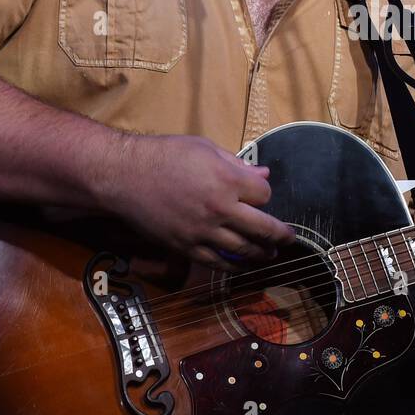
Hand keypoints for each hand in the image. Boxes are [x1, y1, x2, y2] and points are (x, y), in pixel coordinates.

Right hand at [110, 134, 297, 270]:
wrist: (124, 176)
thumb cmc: (164, 155)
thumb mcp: (205, 148)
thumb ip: (237, 164)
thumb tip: (263, 174)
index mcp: (228, 180)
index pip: (264, 194)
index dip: (264, 193)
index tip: (259, 193)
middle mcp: (220, 208)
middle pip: (264, 229)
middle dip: (281, 235)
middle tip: (290, 239)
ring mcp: (203, 231)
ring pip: (244, 249)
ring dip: (262, 254)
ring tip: (271, 254)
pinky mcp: (186, 246)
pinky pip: (217, 262)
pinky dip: (234, 266)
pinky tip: (242, 266)